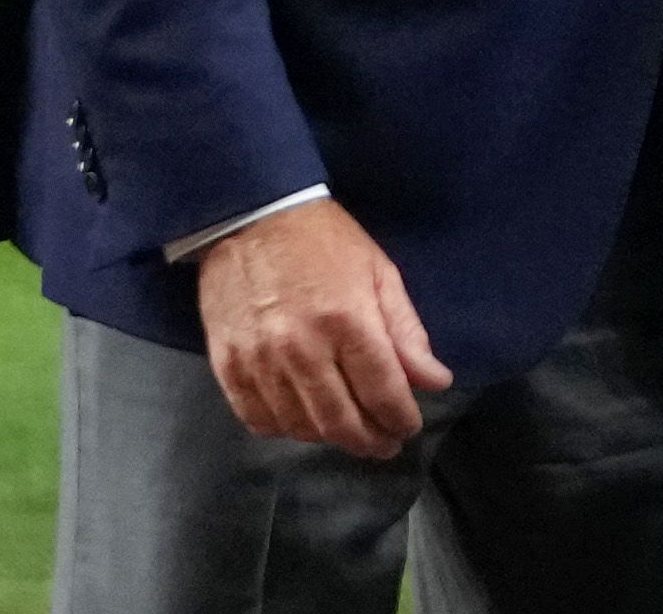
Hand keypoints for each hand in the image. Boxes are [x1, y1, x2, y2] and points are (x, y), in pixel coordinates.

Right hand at [194, 198, 450, 459]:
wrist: (251, 218)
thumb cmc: (325, 242)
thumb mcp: (379, 274)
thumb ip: (406, 332)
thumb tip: (435, 381)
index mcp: (347, 321)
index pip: (381, 391)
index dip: (400, 418)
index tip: (409, 427)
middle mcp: (302, 349)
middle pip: (340, 420)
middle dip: (370, 440)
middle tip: (385, 445)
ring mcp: (259, 361)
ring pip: (299, 426)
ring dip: (329, 439)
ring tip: (350, 434)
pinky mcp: (226, 366)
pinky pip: (257, 418)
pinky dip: (284, 429)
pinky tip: (304, 424)